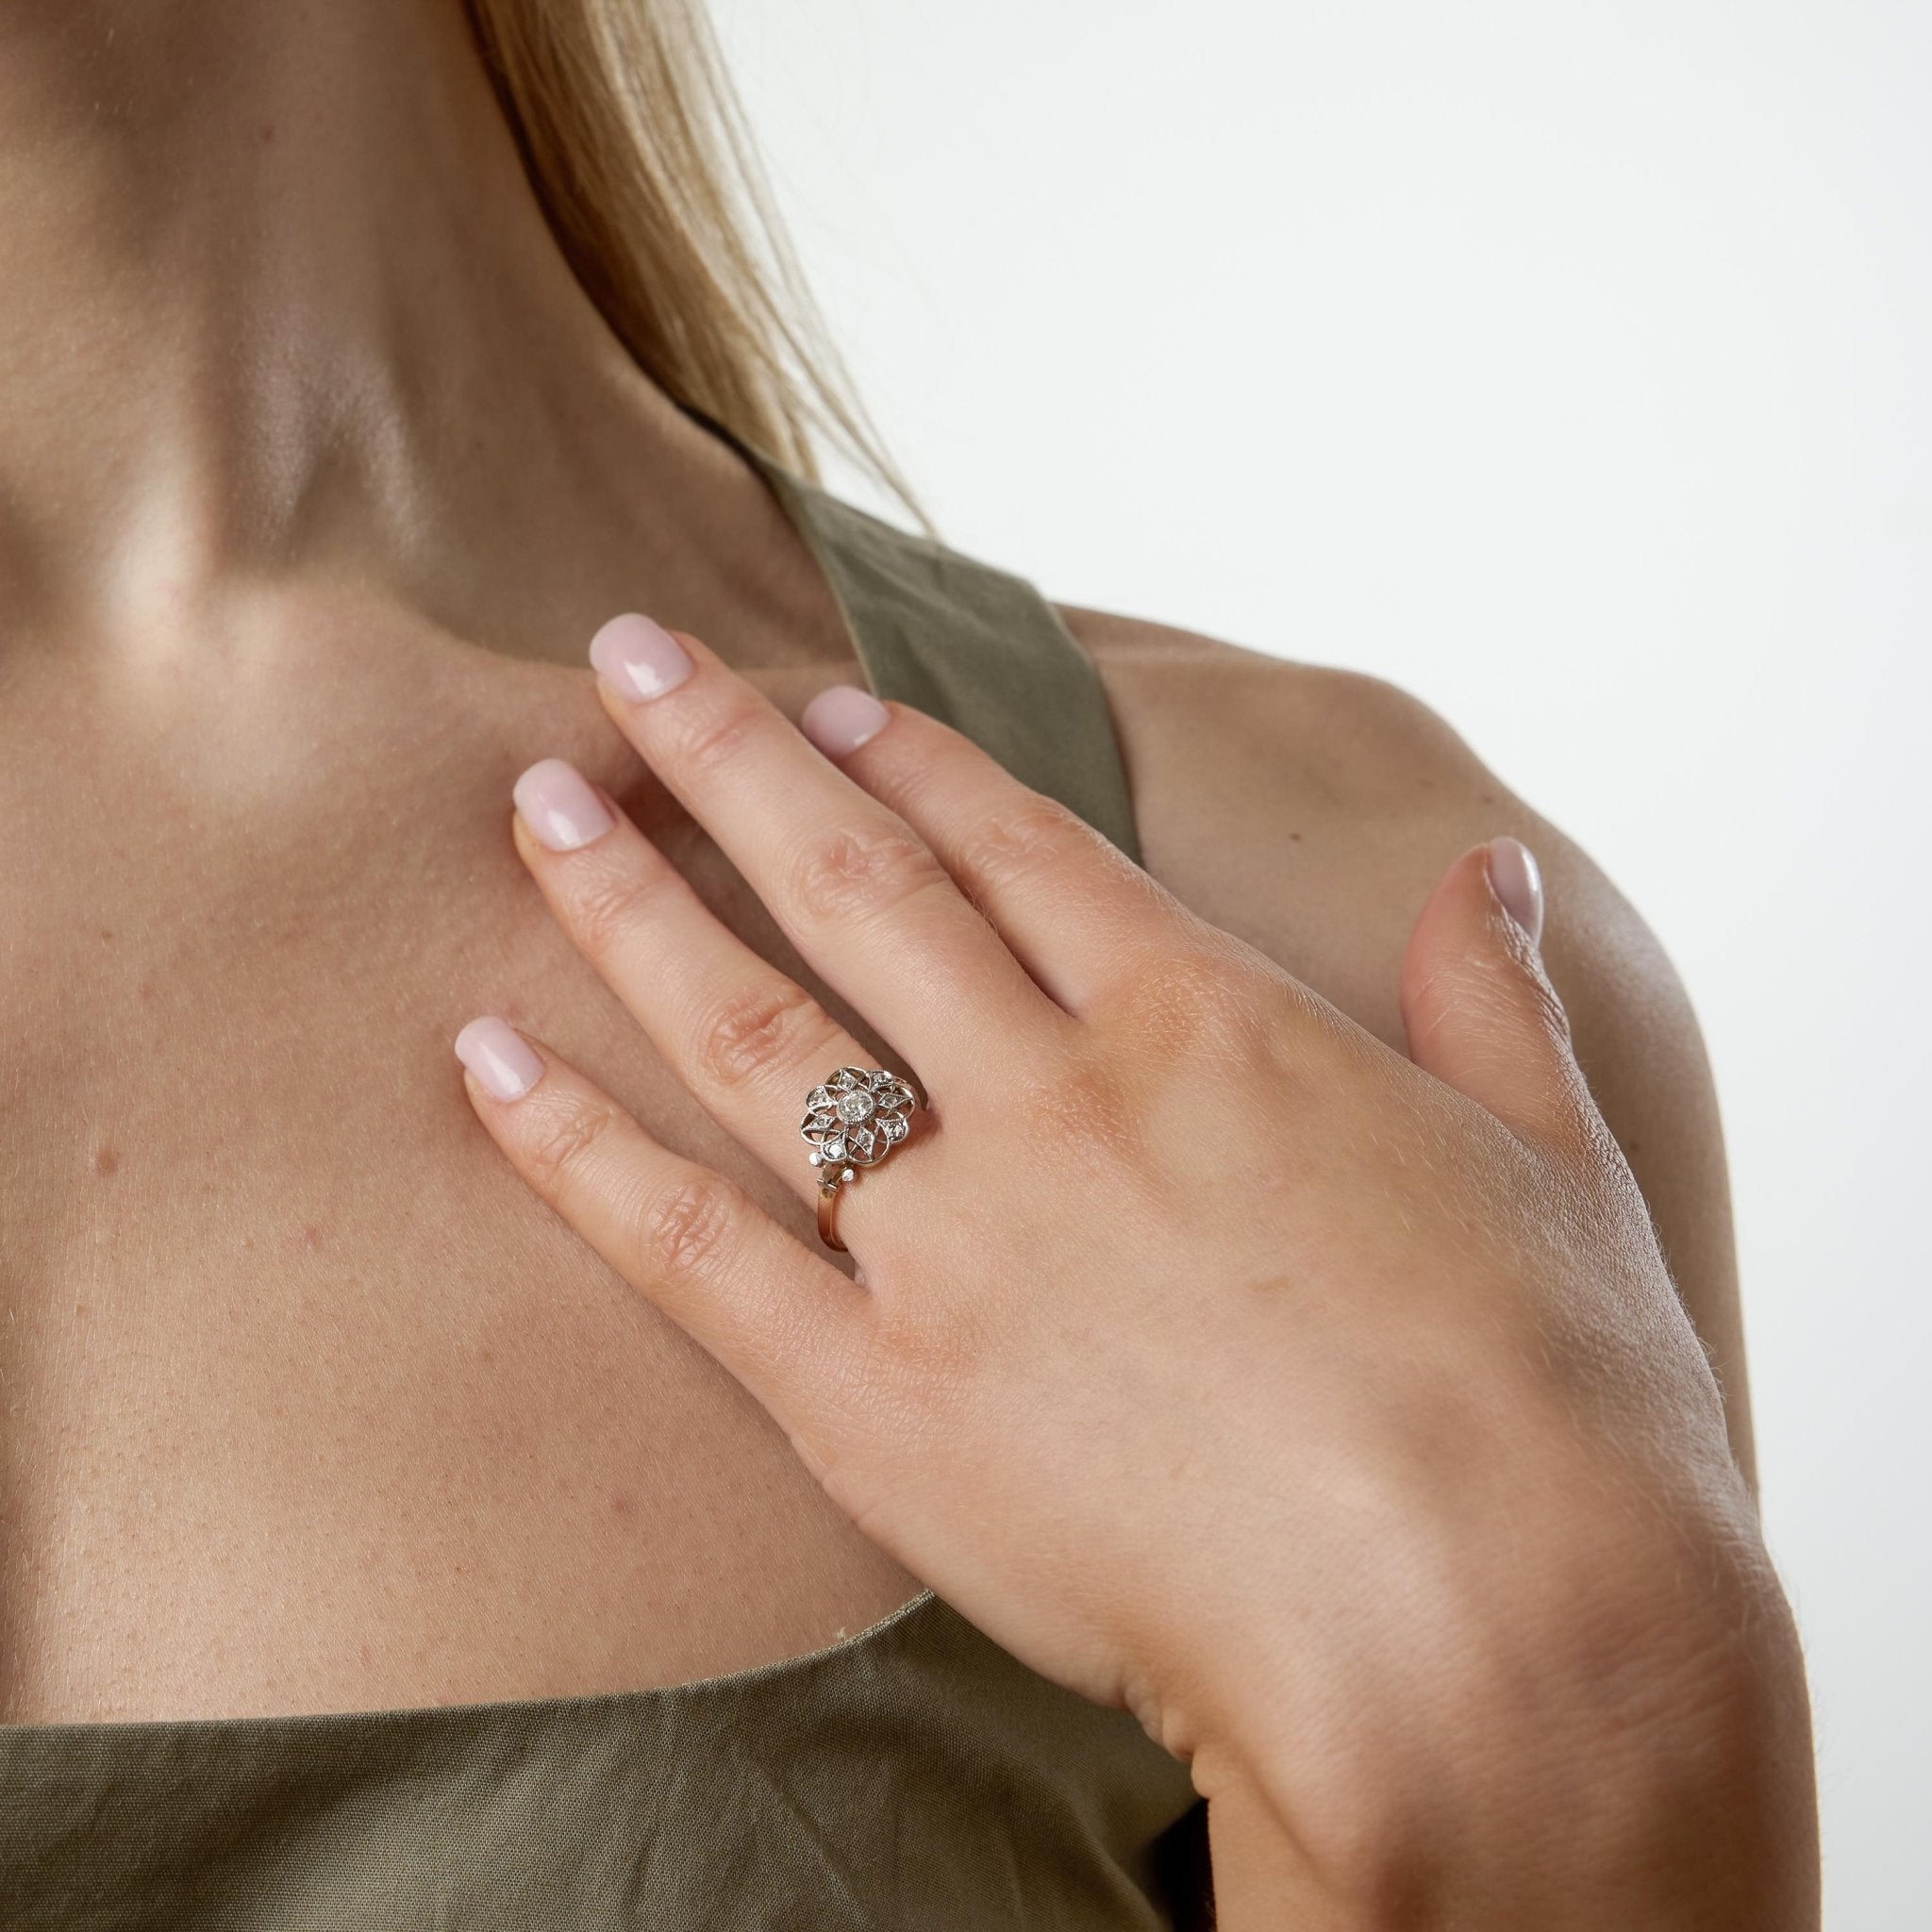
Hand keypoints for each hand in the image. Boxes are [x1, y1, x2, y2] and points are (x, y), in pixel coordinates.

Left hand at [454, 614, 1814, 1927]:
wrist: (1495, 1648)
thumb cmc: (1559, 1410)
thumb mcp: (1559, 1163)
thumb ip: (1498, 998)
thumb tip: (1500, 877)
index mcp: (1214, 1023)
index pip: (1026, 846)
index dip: (918, 760)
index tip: (832, 700)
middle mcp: (1060, 1097)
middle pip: (857, 885)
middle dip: (731, 758)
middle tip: (628, 657)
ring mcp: (955, 1242)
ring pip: (750, 1024)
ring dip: (629, 900)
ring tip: (541, 802)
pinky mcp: (880, 1406)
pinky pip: (688, 1249)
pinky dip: (573, 1148)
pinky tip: (484, 1059)